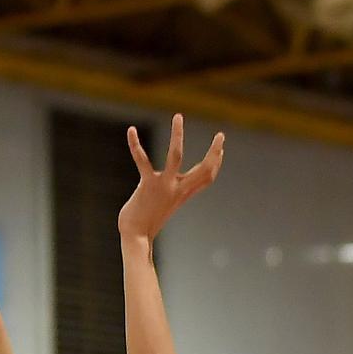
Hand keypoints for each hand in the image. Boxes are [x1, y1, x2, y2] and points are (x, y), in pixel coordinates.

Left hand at [117, 114, 224, 242]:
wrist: (135, 237)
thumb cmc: (146, 222)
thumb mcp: (165, 206)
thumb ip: (172, 194)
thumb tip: (175, 186)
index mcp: (182, 194)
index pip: (206, 178)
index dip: (216, 164)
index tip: (220, 150)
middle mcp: (177, 189)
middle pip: (204, 170)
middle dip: (214, 152)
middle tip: (221, 135)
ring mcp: (164, 186)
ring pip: (176, 156)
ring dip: (177, 135)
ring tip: (178, 116)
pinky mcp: (147, 185)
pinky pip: (142, 161)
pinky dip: (135, 145)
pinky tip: (131, 130)